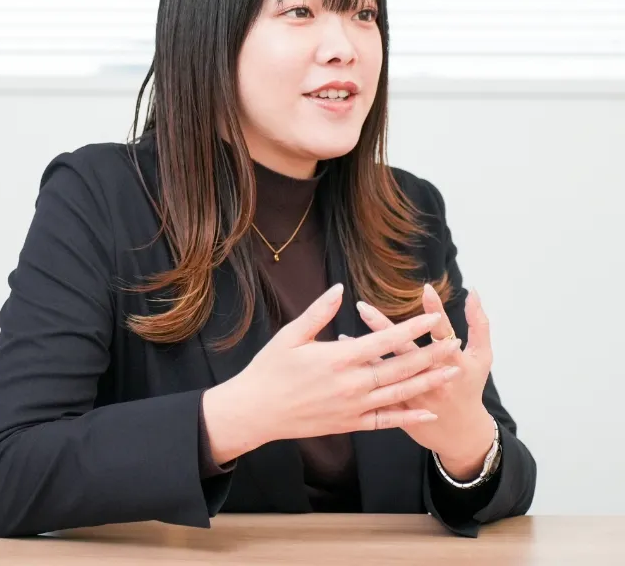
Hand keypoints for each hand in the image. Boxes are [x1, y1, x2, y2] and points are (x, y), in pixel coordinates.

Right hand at [227, 283, 463, 448]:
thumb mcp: (290, 335)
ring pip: (399, 394)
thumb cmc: (270, 369)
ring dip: (428, 383)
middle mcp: (352, 383)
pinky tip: (428, 412)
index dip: (410, 329)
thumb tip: (339, 289)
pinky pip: (385, 422)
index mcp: (338, 358)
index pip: (384, 340)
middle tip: (455, 343)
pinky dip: (408, 417)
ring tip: (452, 373)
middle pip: (400, 367)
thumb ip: (318, 312)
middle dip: (430, 355)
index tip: (431, 319)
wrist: (256, 411)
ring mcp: (353, 406)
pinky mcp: (350, 424)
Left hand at [350, 285, 493, 480]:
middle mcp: (433, 378)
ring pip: (386, 370)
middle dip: (384, 327)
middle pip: (406, 349)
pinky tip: (343, 353)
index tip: (425, 288)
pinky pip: (375, 389)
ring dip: (365, 351)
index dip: (436, 311)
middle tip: (362, 306)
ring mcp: (414, 395)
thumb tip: (473, 291)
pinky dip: (359, 372)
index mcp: (454, 363)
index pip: (443, 332)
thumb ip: (479, 323)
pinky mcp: (399, 409)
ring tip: (342, 334)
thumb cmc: (470, 386)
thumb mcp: (482, 356)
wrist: (460, 434)